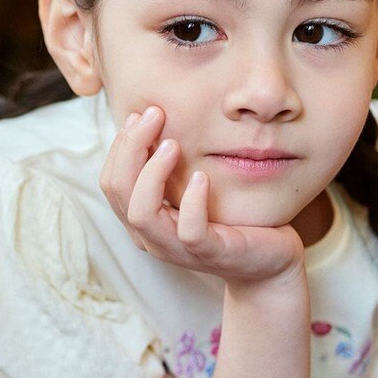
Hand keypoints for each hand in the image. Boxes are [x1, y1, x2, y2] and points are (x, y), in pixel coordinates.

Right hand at [100, 106, 304, 285]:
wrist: (266, 264)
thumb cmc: (227, 219)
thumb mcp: (191, 190)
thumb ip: (170, 167)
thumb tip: (155, 119)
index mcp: (142, 220)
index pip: (111, 181)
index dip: (121, 145)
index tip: (142, 114)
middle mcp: (150, 236)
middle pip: (118, 190)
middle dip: (130, 147)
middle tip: (154, 114)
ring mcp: (177, 249)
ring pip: (141, 213)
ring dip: (152, 173)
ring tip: (173, 144)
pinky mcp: (208, 254)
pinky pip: (189, 231)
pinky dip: (192, 201)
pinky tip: (202, 177)